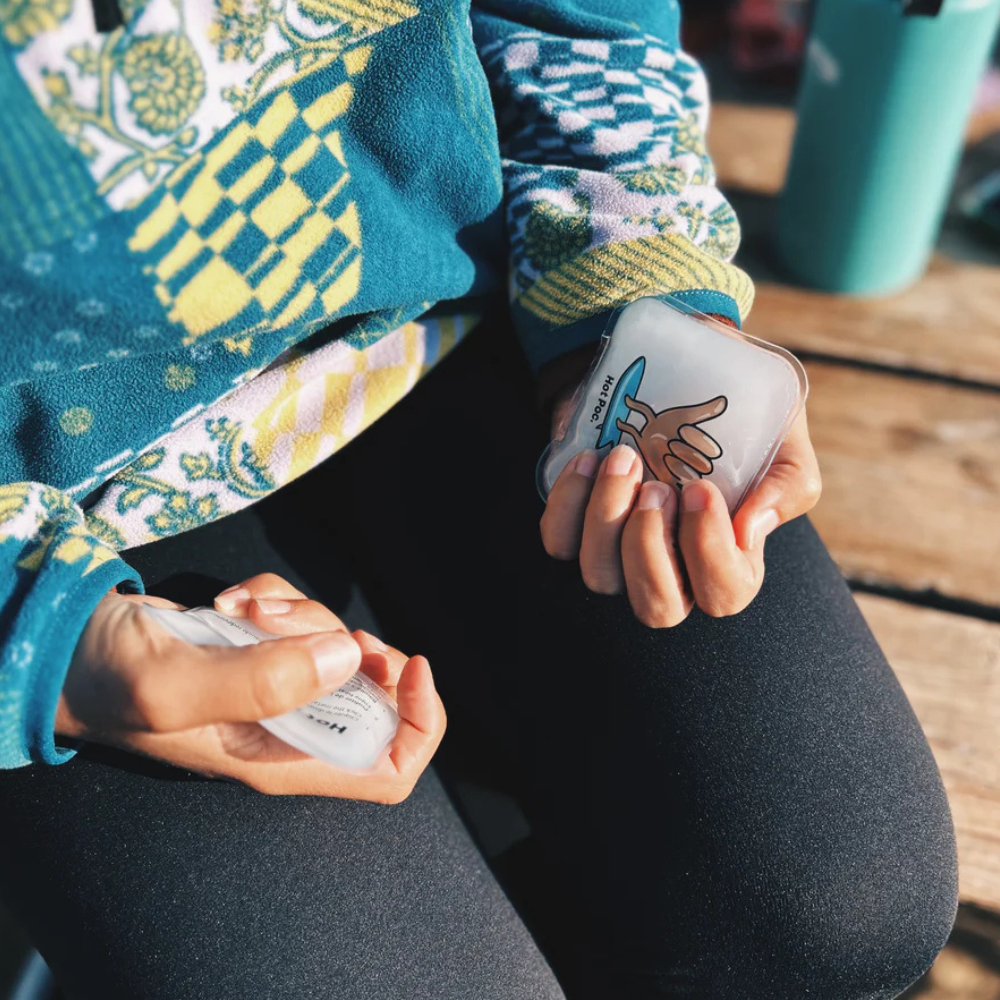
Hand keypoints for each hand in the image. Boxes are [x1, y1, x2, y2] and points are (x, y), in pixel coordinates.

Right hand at [57, 574, 445, 801]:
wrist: (66, 646)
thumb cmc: (107, 682)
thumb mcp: (175, 686)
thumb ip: (260, 680)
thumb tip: (346, 660)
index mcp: (282, 760)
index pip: (389, 769)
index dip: (418, 721)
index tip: (410, 665)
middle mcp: (290, 727)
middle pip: (376, 691)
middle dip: (349, 645)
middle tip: (305, 625)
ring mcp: (276, 684)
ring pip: (335, 642)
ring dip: (297, 612)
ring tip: (238, 613)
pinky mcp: (261, 647)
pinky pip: (299, 613)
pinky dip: (273, 597)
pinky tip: (227, 605)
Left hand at [540, 410, 821, 626]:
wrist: (680, 380)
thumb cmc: (741, 425)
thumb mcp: (784, 444)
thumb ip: (788, 485)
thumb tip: (751, 527)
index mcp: (728, 565)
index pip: (722, 596)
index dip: (708, 551)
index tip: (701, 489)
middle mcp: (671, 575)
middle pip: (655, 608)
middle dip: (649, 546)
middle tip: (658, 487)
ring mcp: (617, 559)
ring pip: (600, 576)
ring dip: (607, 518)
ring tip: (624, 459)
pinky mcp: (575, 531)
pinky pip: (559, 542)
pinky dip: (568, 502)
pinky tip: (589, 460)